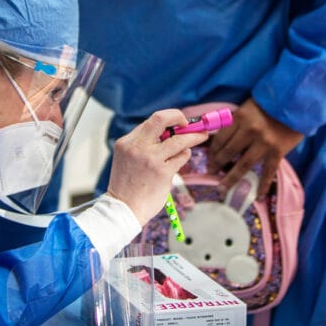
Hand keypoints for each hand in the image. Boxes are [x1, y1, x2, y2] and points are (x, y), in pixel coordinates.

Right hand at [107, 109, 207, 225]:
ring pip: (179, 140)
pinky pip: (181, 157)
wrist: (124, 208)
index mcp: (126, 142)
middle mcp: (137, 147)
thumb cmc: (128, 185)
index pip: (151, 121)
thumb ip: (143, 144)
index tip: (179, 121)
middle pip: (162, 119)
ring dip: (194, 137)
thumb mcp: (127, 158)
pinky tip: (182, 158)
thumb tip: (169, 132)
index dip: (169, 118)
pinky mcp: (163, 172)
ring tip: (201, 136)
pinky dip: (185, 155)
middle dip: (179, 116)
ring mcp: (151, 159)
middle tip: (192, 123)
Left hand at [206, 99, 302, 195]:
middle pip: (228, 152)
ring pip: (243, 165)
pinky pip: (268, 172)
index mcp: (240, 118)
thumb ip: (236, 121)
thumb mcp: (248, 107)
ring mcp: (264, 143)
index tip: (208, 159)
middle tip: (210, 173)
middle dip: (217, 164)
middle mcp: (250, 131)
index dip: (212, 150)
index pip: (221, 138)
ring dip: (231, 178)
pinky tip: (258, 196)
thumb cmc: (271, 103)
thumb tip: (221, 139)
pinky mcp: (278, 152)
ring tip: (222, 188)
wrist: (297, 103)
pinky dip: (263, 185)